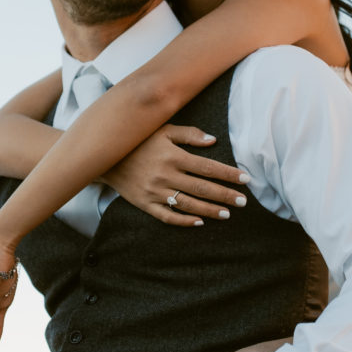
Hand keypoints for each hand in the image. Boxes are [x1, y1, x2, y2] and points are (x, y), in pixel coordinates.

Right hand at [103, 125, 250, 226]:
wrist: (105, 157)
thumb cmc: (138, 140)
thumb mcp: (162, 129)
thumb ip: (188, 134)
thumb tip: (213, 141)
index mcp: (173, 156)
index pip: (208, 167)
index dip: (228, 174)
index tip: (246, 180)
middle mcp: (165, 175)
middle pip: (202, 188)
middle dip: (225, 196)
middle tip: (243, 202)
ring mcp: (155, 192)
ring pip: (188, 205)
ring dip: (209, 211)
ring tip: (227, 215)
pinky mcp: (145, 204)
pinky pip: (167, 217)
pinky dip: (184, 221)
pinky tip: (199, 222)